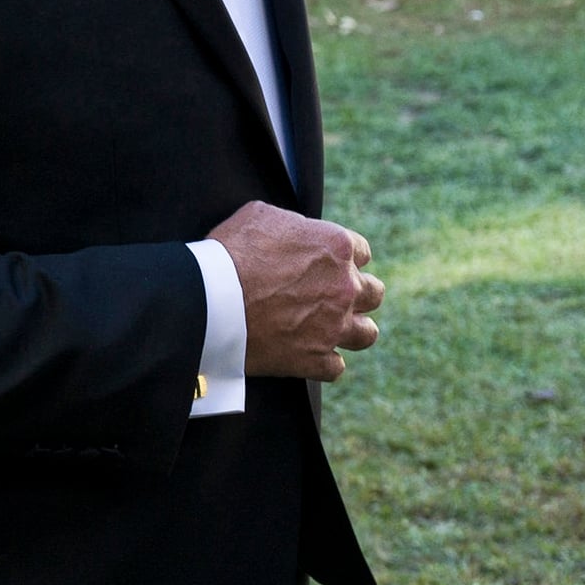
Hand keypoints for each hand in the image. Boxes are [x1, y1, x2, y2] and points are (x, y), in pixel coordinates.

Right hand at [207, 201, 384, 380]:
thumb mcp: (262, 216)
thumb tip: (295, 229)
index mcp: (337, 247)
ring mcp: (333, 325)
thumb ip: (293, 223)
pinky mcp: (314, 358)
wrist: (209, 299)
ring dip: (353, 330)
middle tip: (338, 297)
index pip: (362, 252)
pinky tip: (310, 355)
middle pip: (374, 293)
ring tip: (335, 329)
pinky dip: (324, 363)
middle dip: (359, 294)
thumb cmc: (231, 252)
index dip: (347, 259)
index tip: (332, 267)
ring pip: (367, 334)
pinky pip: (336, 367)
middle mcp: (345, 287)